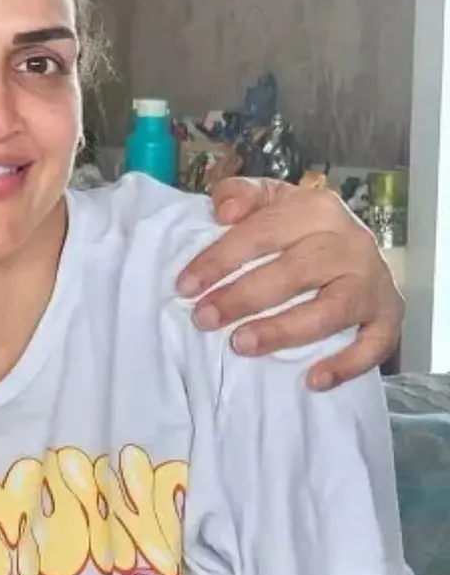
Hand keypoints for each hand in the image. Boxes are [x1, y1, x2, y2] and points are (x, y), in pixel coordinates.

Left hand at [177, 177, 402, 390]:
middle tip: (204, 318)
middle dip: (243, 298)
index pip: (260, 234)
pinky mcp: (389, 314)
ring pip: (331, 310)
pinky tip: (313, 380)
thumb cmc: (297, 226)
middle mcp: (350, 242)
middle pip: (293, 273)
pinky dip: (347, 364)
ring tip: (242, 344)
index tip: (185, 287)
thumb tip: (224, 210)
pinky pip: (375, 343)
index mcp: (316, 209)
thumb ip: (240, 194)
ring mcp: (373, 280)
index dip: (219, 260)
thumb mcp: (268, 199)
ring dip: (283, 330)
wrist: (352, 241)